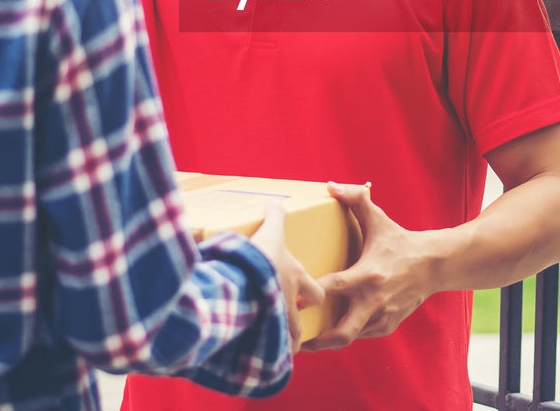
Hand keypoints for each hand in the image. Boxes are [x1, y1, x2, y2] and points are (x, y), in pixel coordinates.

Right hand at [250, 201, 324, 351]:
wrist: (242, 285)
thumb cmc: (261, 259)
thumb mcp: (270, 233)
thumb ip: (275, 217)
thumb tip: (276, 201)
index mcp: (297, 278)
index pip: (317, 292)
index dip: (316, 294)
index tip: (314, 298)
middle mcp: (288, 303)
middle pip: (300, 323)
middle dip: (298, 329)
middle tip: (295, 331)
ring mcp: (273, 320)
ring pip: (284, 340)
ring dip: (282, 345)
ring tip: (277, 351)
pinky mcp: (257, 333)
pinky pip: (263, 350)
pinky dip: (261, 355)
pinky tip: (254, 359)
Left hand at [301, 183, 435, 351]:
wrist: (434, 264)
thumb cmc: (400, 241)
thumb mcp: (378, 219)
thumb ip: (355, 200)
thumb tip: (330, 185)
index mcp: (368, 274)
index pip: (333, 288)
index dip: (311, 295)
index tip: (291, 298)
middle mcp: (375, 300)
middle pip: (342, 332)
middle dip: (317, 341)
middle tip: (295, 338)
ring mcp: (383, 316)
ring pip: (350, 338)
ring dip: (328, 339)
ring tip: (306, 337)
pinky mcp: (388, 325)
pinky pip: (361, 335)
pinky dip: (346, 333)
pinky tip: (330, 329)